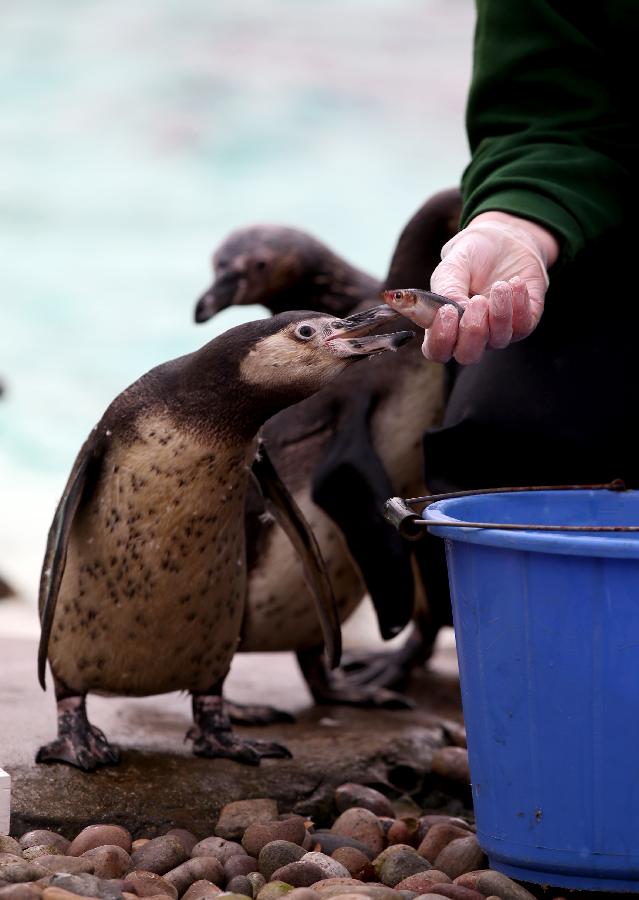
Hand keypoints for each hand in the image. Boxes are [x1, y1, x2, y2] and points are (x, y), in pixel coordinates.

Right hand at [420, 211, 558, 363]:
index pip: (437, 350)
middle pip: (468, 355)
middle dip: (473, 331)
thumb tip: (453, 311)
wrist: (506, 239)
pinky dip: (519, 305)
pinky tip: (515, 282)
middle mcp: (471, 335)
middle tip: (477, 301)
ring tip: (499, 285)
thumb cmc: (472, 256)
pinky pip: (523, 326)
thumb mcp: (452, 266)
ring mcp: (498, 332)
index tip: (447, 311)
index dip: (440, 339)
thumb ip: (446, 289)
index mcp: (446, 325)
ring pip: (498, 340)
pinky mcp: (524, 323)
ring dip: (499, 313)